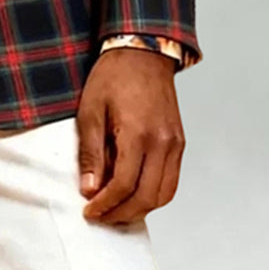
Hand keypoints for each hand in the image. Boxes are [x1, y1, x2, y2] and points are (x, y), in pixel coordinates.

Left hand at [76, 47, 185, 224]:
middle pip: (147, 197)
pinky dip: (155, 195)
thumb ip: (92, 153)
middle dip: (122, 214)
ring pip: (164, 194)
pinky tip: (135, 195)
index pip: (124, 185)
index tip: (89, 211)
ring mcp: (175, 144)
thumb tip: (91, 189)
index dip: (106, 204)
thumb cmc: (113, 76)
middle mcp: (163, 143)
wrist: (142, 52)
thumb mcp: (91, 111)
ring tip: (117, 210)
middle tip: (101, 217)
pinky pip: (171, 181)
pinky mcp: (179, 143)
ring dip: (141, 209)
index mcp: (138, 133)